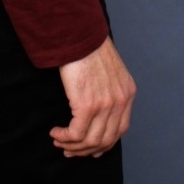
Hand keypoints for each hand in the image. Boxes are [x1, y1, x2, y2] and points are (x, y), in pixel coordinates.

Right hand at [50, 36, 135, 157]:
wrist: (79, 33)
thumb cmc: (89, 47)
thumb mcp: (110, 69)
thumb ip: (109, 88)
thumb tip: (96, 111)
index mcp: (127, 93)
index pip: (119, 131)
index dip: (103, 144)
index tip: (89, 148)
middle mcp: (120, 101)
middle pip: (105, 140)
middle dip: (85, 150)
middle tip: (69, 150)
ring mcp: (105, 104)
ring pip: (90, 141)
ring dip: (72, 146)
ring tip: (59, 141)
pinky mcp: (87, 105)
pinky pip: (76, 133)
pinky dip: (64, 137)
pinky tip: (55, 132)